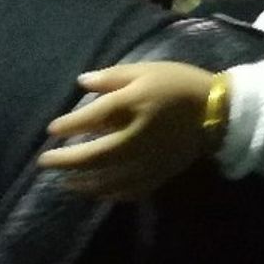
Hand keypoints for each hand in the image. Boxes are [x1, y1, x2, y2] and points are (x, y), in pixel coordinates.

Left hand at [37, 62, 218, 200]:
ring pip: (110, 179)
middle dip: (66, 161)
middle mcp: (138, 137)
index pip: (92, 118)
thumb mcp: (146, 70)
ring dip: (84, 182)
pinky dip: (111, 194)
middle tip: (45, 163)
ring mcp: (150, 160)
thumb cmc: (179, 84)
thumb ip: (112, 77)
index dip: (68, 126)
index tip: (51, 130)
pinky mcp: (161, 173)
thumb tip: (81, 83)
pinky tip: (99, 192)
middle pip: (95, 156)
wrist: (219, 110)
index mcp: (135, 105)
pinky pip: (131, 190)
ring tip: (66, 182)